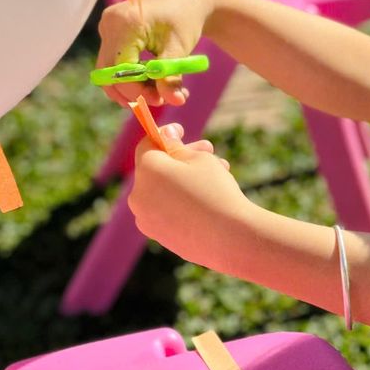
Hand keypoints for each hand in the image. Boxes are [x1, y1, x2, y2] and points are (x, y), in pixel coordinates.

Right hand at [96, 0, 215, 107]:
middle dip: (133, 93)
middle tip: (159, 100)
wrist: (186, 0)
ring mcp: (107, 28)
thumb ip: (171, 77)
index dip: (136, 91)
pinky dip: (131, 78)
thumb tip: (174, 102)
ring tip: (159, 92)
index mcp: (125, 24)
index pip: (120, 70)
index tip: (160, 100)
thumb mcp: (180, 50)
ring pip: (110, 73)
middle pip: (109, 74)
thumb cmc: (185, 20)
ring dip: (132, 88)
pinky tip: (152, 81)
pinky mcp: (110, 34)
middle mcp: (109, 24)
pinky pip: (114, 64)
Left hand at [127, 123, 253, 269]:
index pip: (147, 144)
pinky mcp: (158, 237)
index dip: (165, 134)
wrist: (231, 238)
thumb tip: (165, 135)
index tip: (181, 130)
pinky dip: (180, 202)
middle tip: (209, 151)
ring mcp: (146, 220)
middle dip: (180, 158)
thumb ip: (177, 146)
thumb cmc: (216, 192)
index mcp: (147, 170)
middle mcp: (138, 196)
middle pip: (156, 169)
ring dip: (184, 179)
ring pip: (162, 191)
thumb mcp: (200, 159)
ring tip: (218, 174)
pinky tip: (207, 200)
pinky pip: (166, 211)